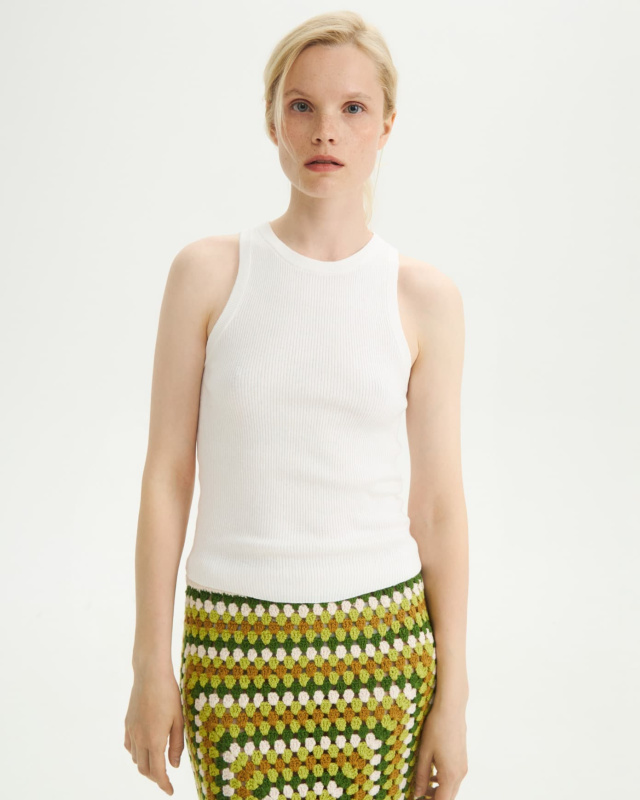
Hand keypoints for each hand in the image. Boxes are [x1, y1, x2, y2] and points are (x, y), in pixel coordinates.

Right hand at [124, 672, 184, 794]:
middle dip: (155, 778)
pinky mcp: (127, 723)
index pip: (158, 772)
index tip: (170, 791)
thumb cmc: (168, 694)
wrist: (150, 674)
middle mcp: (140, 739)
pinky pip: (129, 746)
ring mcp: (131, 731)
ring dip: (146, 766)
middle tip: (165, 779)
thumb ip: (176, 744)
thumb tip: (174, 765)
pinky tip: (144, 749)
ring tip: (157, 764)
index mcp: (154, 740)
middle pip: (144, 769)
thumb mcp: (179, 719)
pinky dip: (136, 754)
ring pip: (136, 759)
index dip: (164, 784)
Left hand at [411, 703, 467, 799]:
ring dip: (439, 791)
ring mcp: (463, 767)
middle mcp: (460, 774)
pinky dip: (444, 781)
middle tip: (419, 794)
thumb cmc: (436, 728)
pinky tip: (433, 773)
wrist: (451, 709)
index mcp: (450, 775)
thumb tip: (418, 794)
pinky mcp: (463, 760)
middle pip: (448, 797)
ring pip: (452, 788)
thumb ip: (421, 775)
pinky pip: (454, 778)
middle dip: (435, 798)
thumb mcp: (424, 752)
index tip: (418, 799)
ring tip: (424, 785)